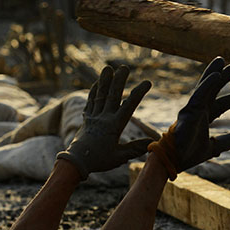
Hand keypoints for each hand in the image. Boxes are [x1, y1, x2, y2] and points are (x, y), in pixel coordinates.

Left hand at [57, 65, 151, 179]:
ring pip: (100, 95)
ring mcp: (94, 117)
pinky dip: (93, 91)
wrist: (76, 162)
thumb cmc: (99, 160)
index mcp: (114, 126)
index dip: (138, 93)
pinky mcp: (86, 119)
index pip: (129, 106)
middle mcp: (104, 118)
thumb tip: (152, 142)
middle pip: (112, 96)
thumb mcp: (120, 157)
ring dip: (104, 81)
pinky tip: (96, 83)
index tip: (147, 82)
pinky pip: (90, 102)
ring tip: (108, 68)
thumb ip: (136, 148)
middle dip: (119, 80)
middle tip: (124, 67)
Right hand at [149, 57, 229, 177]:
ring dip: (215, 73)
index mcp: (203, 118)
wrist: (174, 160)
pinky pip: (199, 95)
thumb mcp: (211, 148)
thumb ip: (224, 142)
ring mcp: (192, 109)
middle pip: (211, 89)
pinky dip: (207, 84)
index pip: (220, 105)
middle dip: (223, 77)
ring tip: (224, 61)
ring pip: (204, 87)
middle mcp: (197, 110)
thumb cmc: (188, 154)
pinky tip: (216, 75)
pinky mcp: (188, 111)